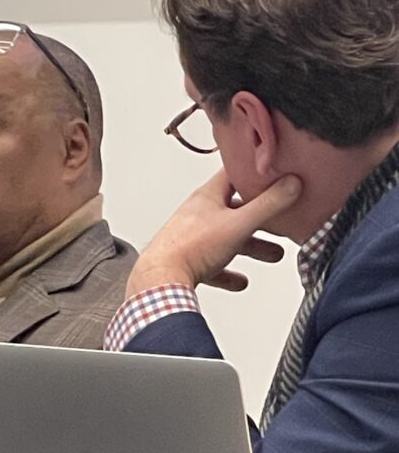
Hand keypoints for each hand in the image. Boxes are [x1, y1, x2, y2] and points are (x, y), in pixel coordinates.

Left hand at [125, 169, 301, 297]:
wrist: (159, 280)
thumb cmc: (190, 248)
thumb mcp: (239, 224)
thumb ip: (268, 205)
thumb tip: (291, 184)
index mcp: (208, 197)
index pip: (234, 173)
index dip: (254, 171)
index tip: (273, 171)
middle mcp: (198, 214)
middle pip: (236, 211)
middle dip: (261, 219)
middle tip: (281, 223)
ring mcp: (191, 238)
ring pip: (227, 239)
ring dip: (250, 247)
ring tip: (272, 254)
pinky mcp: (186, 262)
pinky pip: (212, 266)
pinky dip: (228, 273)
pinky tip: (239, 281)